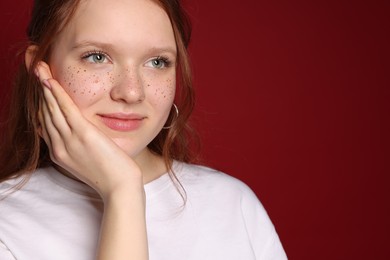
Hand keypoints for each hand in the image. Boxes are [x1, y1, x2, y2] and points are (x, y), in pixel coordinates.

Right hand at [36, 61, 142, 199]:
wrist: (120, 188)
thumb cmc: (110, 176)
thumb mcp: (89, 161)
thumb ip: (79, 147)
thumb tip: (79, 134)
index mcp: (60, 154)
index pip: (45, 124)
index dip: (42, 104)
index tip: (41, 89)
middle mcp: (60, 147)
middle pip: (44, 113)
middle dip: (40, 91)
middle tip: (37, 71)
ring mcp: (69, 141)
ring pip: (51, 109)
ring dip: (45, 87)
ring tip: (40, 68)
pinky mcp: (83, 134)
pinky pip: (65, 109)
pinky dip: (56, 93)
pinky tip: (51, 80)